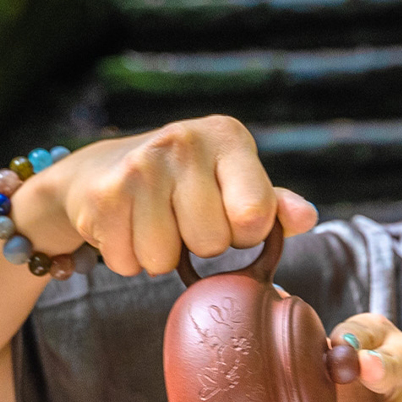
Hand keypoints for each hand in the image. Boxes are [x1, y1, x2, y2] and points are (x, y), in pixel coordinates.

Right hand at [13, 116, 316, 276]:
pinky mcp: (105, 195)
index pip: (255, 216)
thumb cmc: (181, 182)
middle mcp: (183, 141)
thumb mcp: (233, 183)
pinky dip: (129, 258)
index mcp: (226, 136)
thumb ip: (272, 204)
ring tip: (152, 222)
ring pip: (166, 260)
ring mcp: (140, 166)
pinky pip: (130, 264)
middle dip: (199, 245)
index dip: (245, 233)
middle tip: (182, 218)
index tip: (230, 217)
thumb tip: (306, 218)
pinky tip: (126, 227)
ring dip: (160, 256)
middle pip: (212, 243)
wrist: (94, 173)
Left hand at [329, 314, 401, 401]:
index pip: (362, 330)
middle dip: (378, 368)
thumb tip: (297, 372)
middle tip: (367, 373)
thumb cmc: (376, 401)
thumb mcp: (347, 386)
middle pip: (391, 364)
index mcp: (379, 333)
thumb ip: (326, 377)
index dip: (348, 341)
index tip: (339, 347)